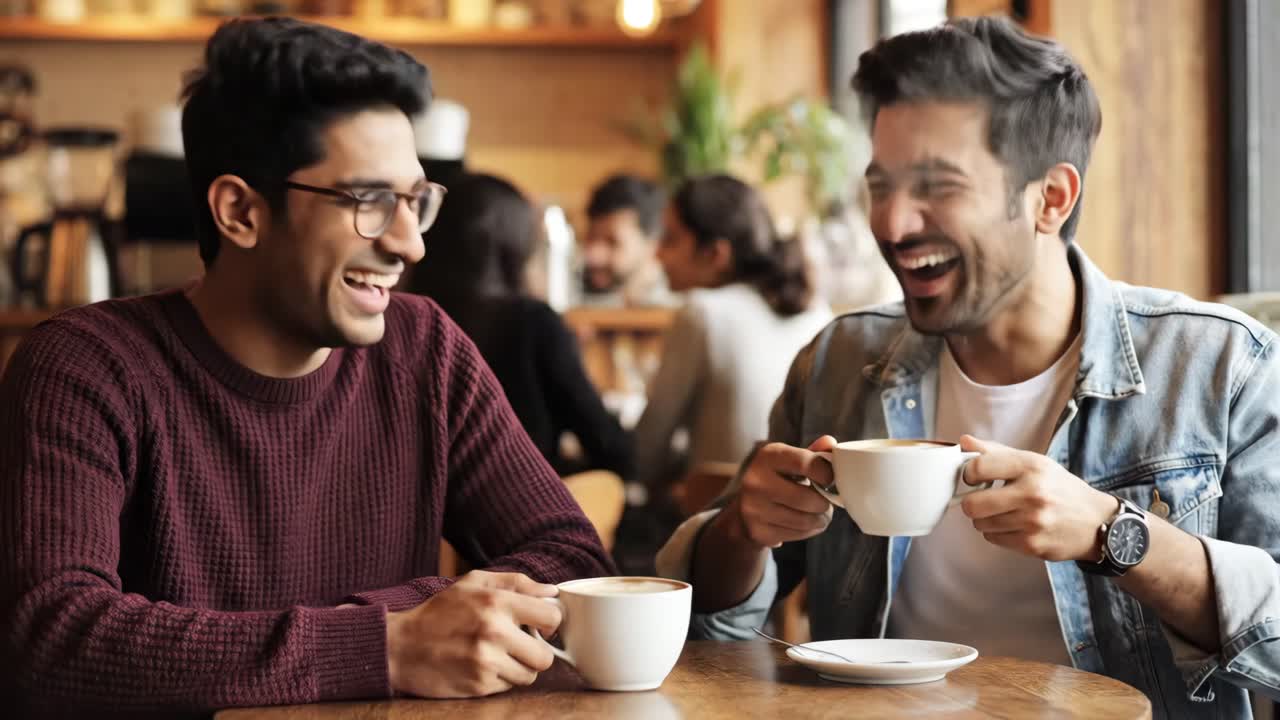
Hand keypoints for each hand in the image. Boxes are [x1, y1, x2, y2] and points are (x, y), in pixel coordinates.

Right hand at [386, 570, 561, 697]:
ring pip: (529, 675)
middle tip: (520, 646)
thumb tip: (552, 592)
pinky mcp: (478, 686)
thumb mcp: (473, 583)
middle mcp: (494, 631)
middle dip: (536, 652)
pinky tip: (481, 666)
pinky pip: (508, 687)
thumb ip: (516, 582)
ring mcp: (486, 661)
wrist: (400, 646)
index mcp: (496, 602)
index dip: (549, 623)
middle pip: (545, 656)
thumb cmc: (439, 612)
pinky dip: (500, 679)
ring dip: (519, 668)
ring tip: (498, 656)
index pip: (551, 617)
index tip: (538, 626)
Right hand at [721, 436, 837, 549]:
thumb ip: (813, 453)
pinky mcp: (758, 532)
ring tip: (818, 514)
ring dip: (820, 520)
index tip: (830, 479)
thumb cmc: (778, 478)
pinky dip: (808, 532)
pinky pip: (797, 535)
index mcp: (768, 456)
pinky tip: (804, 524)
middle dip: (824, 504)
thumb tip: (831, 443)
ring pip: (805, 521)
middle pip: (808, 499)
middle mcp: (756, 481)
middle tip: (826, 502)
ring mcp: (754, 508)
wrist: (746, 507)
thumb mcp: (791, 460)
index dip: (826, 473)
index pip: (806, 463)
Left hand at [958, 435, 1118, 561]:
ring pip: (980, 524)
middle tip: (984, 500)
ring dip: (986, 519)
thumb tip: (963, 442)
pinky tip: (1015, 526)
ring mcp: (1032, 521)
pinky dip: (998, 533)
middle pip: (972, 504)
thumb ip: (995, 452)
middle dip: (972, 502)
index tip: (974, 478)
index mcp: (1031, 466)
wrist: (1096, 522)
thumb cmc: (1060, 488)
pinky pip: (993, 539)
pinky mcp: (1032, 544)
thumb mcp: (1034, 462)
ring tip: (1005, 513)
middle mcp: (1033, 493)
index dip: (969, 474)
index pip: (977, 468)